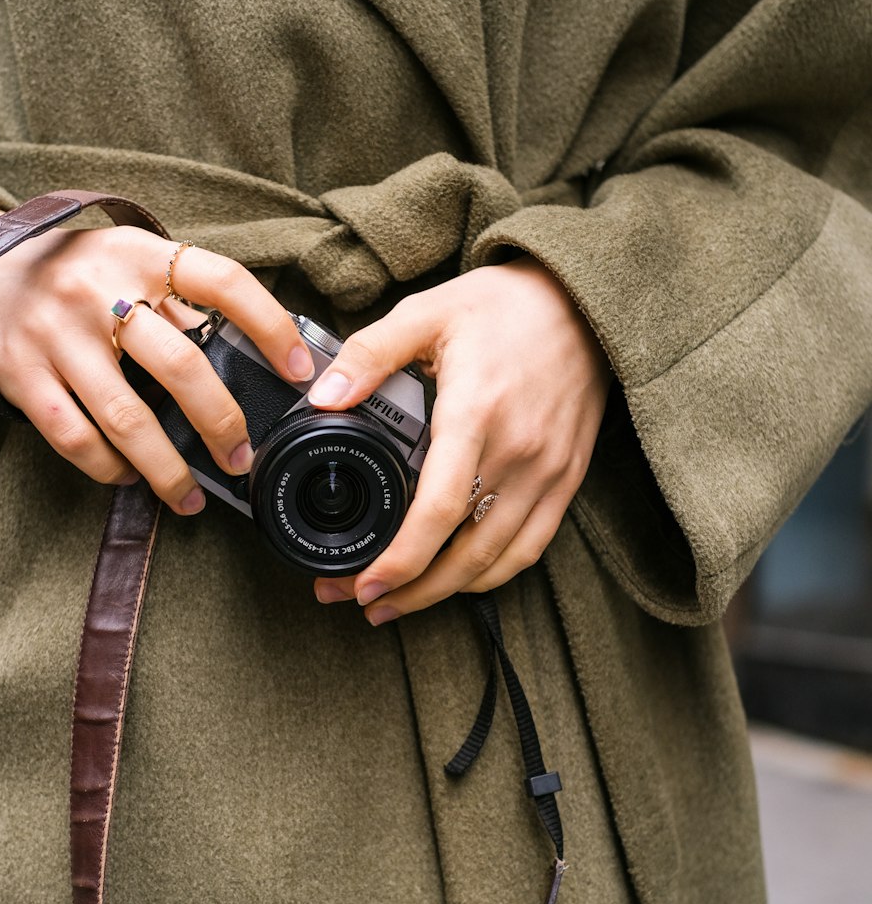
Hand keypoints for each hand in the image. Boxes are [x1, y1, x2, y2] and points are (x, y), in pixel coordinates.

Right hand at [0, 206, 314, 515]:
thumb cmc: (81, 274)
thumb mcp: (134, 263)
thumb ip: (183, 302)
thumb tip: (257, 361)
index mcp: (142, 256)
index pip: (223, 282)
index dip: (270, 327)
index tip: (300, 371)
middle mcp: (99, 290)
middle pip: (182, 365)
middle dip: (222, 423)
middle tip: (241, 458)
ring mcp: (57, 334)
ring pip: (127, 418)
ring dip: (168, 468)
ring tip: (191, 496)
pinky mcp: (23, 375)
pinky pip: (76, 438)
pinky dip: (110, 468)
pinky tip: (131, 476)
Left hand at [306, 257, 612, 621]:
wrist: (583, 299)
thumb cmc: (503, 305)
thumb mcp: (426, 313)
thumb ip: (369, 355)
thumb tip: (321, 396)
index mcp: (475, 413)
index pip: (437, 511)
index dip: (399, 560)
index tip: (362, 583)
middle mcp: (517, 452)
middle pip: (463, 552)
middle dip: (409, 591)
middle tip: (363, 602)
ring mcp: (547, 471)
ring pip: (496, 560)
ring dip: (445, 593)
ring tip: (399, 604)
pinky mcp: (567, 478)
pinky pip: (531, 547)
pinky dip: (493, 575)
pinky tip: (458, 581)